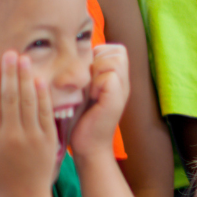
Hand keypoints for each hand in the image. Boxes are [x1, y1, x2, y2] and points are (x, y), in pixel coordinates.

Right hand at [0, 52, 59, 196]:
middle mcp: (11, 135)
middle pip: (10, 98)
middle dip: (10, 74)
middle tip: (10, 54)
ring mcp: (31, 136)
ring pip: (27, 102)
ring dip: (25, 79)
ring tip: (24, 60)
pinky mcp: (48, 138)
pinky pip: (44, 113)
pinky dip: (42, 96)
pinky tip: (39, 80)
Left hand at [69, 43, 128, 159]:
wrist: (89, 146)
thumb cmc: (81, 120)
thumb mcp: (84, 91)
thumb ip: (86, 74)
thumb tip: (73, 55)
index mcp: (116, 78)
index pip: (116, 49)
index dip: (100, 54)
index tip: (88, 73)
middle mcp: (123, 82)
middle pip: (118, 51)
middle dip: (99, 60)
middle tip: (89, 80)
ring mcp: (122, 90)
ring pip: (115, 60)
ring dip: (97, 71)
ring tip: (90, 89)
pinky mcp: (116, 100)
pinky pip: (110, 76)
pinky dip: (97, 84)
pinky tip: (91, 98)